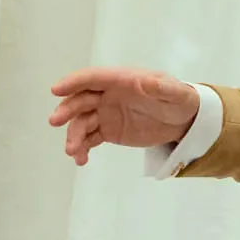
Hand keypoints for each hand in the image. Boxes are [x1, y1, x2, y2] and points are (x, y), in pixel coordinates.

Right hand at [47, 68, 201, 164]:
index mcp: (120, 80)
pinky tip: (81, 160)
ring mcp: (105, 113)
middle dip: (67, 110)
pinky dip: (83, 148)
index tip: (56, 90)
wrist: (183, 120)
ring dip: (74, 136)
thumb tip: (148, 82)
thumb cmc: (179, 99)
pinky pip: (90, 139)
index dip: (73, 82)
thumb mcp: (176, 93)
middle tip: (55, 122)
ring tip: (73, 152)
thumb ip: (162, 88)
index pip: (92, 78)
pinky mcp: (108, 131)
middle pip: (80, 100)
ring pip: (82, 123)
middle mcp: (107, 95)